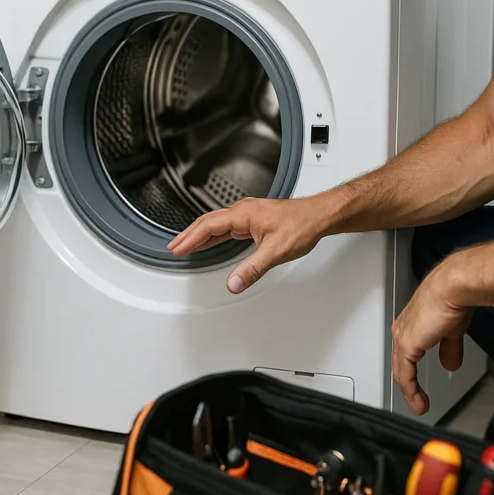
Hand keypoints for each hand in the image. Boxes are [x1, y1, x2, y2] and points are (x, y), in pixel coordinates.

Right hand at [167, 197, 328, 292]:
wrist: (319, 216)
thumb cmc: (302, 225)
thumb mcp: (275, 251)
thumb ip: (252, 269)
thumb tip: (234, 283)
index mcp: (244, 214)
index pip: (209, 226)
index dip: (191, 238)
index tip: (177, 248)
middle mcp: (244, 211)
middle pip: (208, 222)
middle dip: (189, 235)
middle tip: (173, 247)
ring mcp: (248, 215)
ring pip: (216, 223)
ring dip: (199, 234)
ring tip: (185, 245)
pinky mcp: (254, 220)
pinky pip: (227, 226)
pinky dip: (214, 235)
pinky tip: (210, 242)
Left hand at [391, 261, 472, 414]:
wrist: (453, 288)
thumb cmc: (453, 298)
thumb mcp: (452, 330)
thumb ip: (449, 347)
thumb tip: (451, 362)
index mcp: (412, 324)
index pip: (406, 352)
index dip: (411, 370)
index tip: (418, 384)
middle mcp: (403, 330)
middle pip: (400, 363)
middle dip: (409, 384)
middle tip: (417, 399)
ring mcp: (403, 338)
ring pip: (401, 371)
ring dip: (410, 392)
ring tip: (419, 405)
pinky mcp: (407, 345)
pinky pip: (405, 374)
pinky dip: (411, 391)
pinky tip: (418, 401)